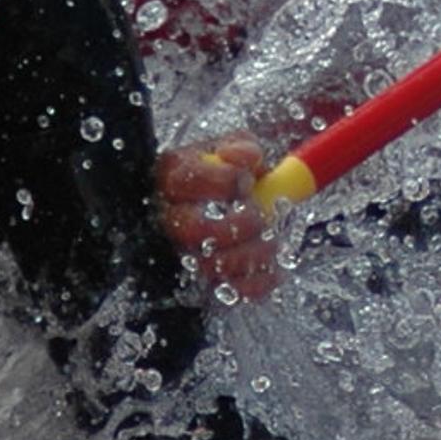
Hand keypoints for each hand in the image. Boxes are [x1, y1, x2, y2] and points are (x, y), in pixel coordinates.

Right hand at [156, 138, 280, 300]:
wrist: (215, 204)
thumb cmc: (221, 173)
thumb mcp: (230, 149)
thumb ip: (241, 147)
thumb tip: (247, 158)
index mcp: (173, 177)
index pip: (187, 179)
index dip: (224, 182)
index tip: (247, 181)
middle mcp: (168, 217)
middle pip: (194, 229)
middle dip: (238, 224)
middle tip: (260, 217)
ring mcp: (181, 253)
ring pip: (211, 266)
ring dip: (252, 255)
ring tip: (271, 241)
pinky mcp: (201, 283)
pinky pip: (227, 292)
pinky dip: (258, 283)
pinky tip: (272, 268)